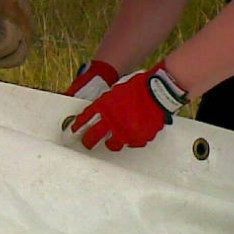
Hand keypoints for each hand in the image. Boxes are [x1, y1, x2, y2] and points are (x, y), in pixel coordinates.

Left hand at [72, 61, 187, 150]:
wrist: (159, 92)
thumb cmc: (139, 87)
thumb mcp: (117, 91)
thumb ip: (106, 103)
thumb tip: (99, 112)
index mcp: (105, 107)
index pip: (86, 118)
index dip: (78, 124)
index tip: (74, 129)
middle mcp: (112, 122)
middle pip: (93, 137)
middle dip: (88, 141)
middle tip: (87, 143)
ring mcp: (125, 132)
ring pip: (112, 145)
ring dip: (111, 143)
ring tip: (111, 142)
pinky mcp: (138, 138)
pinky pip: (131, 143)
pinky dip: (131, 140)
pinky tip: (132, 135)